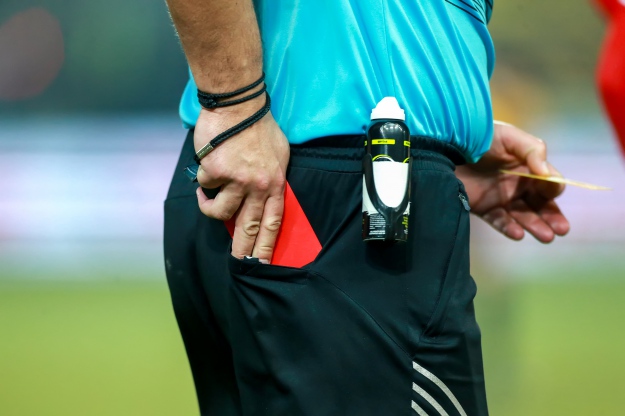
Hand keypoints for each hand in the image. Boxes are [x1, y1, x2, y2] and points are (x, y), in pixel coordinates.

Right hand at [194, 98, 289, 261]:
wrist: (239, 105)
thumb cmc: (260, 126)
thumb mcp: (279, 154)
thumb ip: (273, 178)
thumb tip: (263, 197)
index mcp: (275, 183)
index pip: (273, 222)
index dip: (266, 245)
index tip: (261, 262)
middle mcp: (257, 186)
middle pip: (248, 226)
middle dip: (241, 249)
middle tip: (237, 262)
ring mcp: (236, 180)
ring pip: (220, 211)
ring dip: (210, 207)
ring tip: (207, 197)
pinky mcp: (215, 172)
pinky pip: (205, 185)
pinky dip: (204, 177)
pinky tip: (210, 162)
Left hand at [455, 121, 569, 242]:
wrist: (445, 146)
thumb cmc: (480, 137)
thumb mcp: (509, 137)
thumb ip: (533, 150)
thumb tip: (547, 174)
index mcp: (526, 166)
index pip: (548, 182)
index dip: (553, 188)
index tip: (551, 193)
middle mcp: (516, 183)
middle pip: (540, 204)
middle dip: (553, 217)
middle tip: (562, 229)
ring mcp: (500, 197)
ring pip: (523, 216)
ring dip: (536, 226)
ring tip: (547, 237)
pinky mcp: (482, 207)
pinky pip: (499, 221)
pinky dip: (508, 228)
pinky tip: (518, 234)